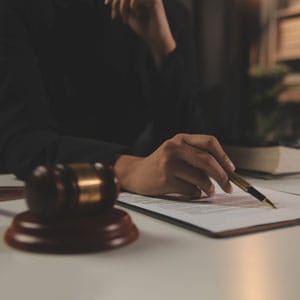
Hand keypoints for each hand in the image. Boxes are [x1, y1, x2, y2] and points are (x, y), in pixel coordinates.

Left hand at [104, 0, 175, 65]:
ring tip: (124, 17)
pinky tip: (136, 15)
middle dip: (116, 2)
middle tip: (114, 14)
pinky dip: (133, 6)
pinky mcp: (155, 1)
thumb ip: (121, 5)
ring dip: (123, 5)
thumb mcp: (128, 15)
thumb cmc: (144, 29)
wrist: (156, 39)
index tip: (106, 4)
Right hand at [114, 134, 235, 197]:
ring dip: (208, 188)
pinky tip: (188, 192)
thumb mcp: (177, 153)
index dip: (224, 156)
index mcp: (180, 139)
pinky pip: (190, 190)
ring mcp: (169, 163)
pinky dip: (195, 194)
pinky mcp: (165, 179)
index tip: (231, 170)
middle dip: (222, 176)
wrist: (136, 173)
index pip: (209, 142)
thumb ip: (196, 157)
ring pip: (201, 178)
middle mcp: (174, 147)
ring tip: (208, 191)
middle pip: (207, 160)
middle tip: (228, 186)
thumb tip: (224, 171)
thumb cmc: (161, 164)